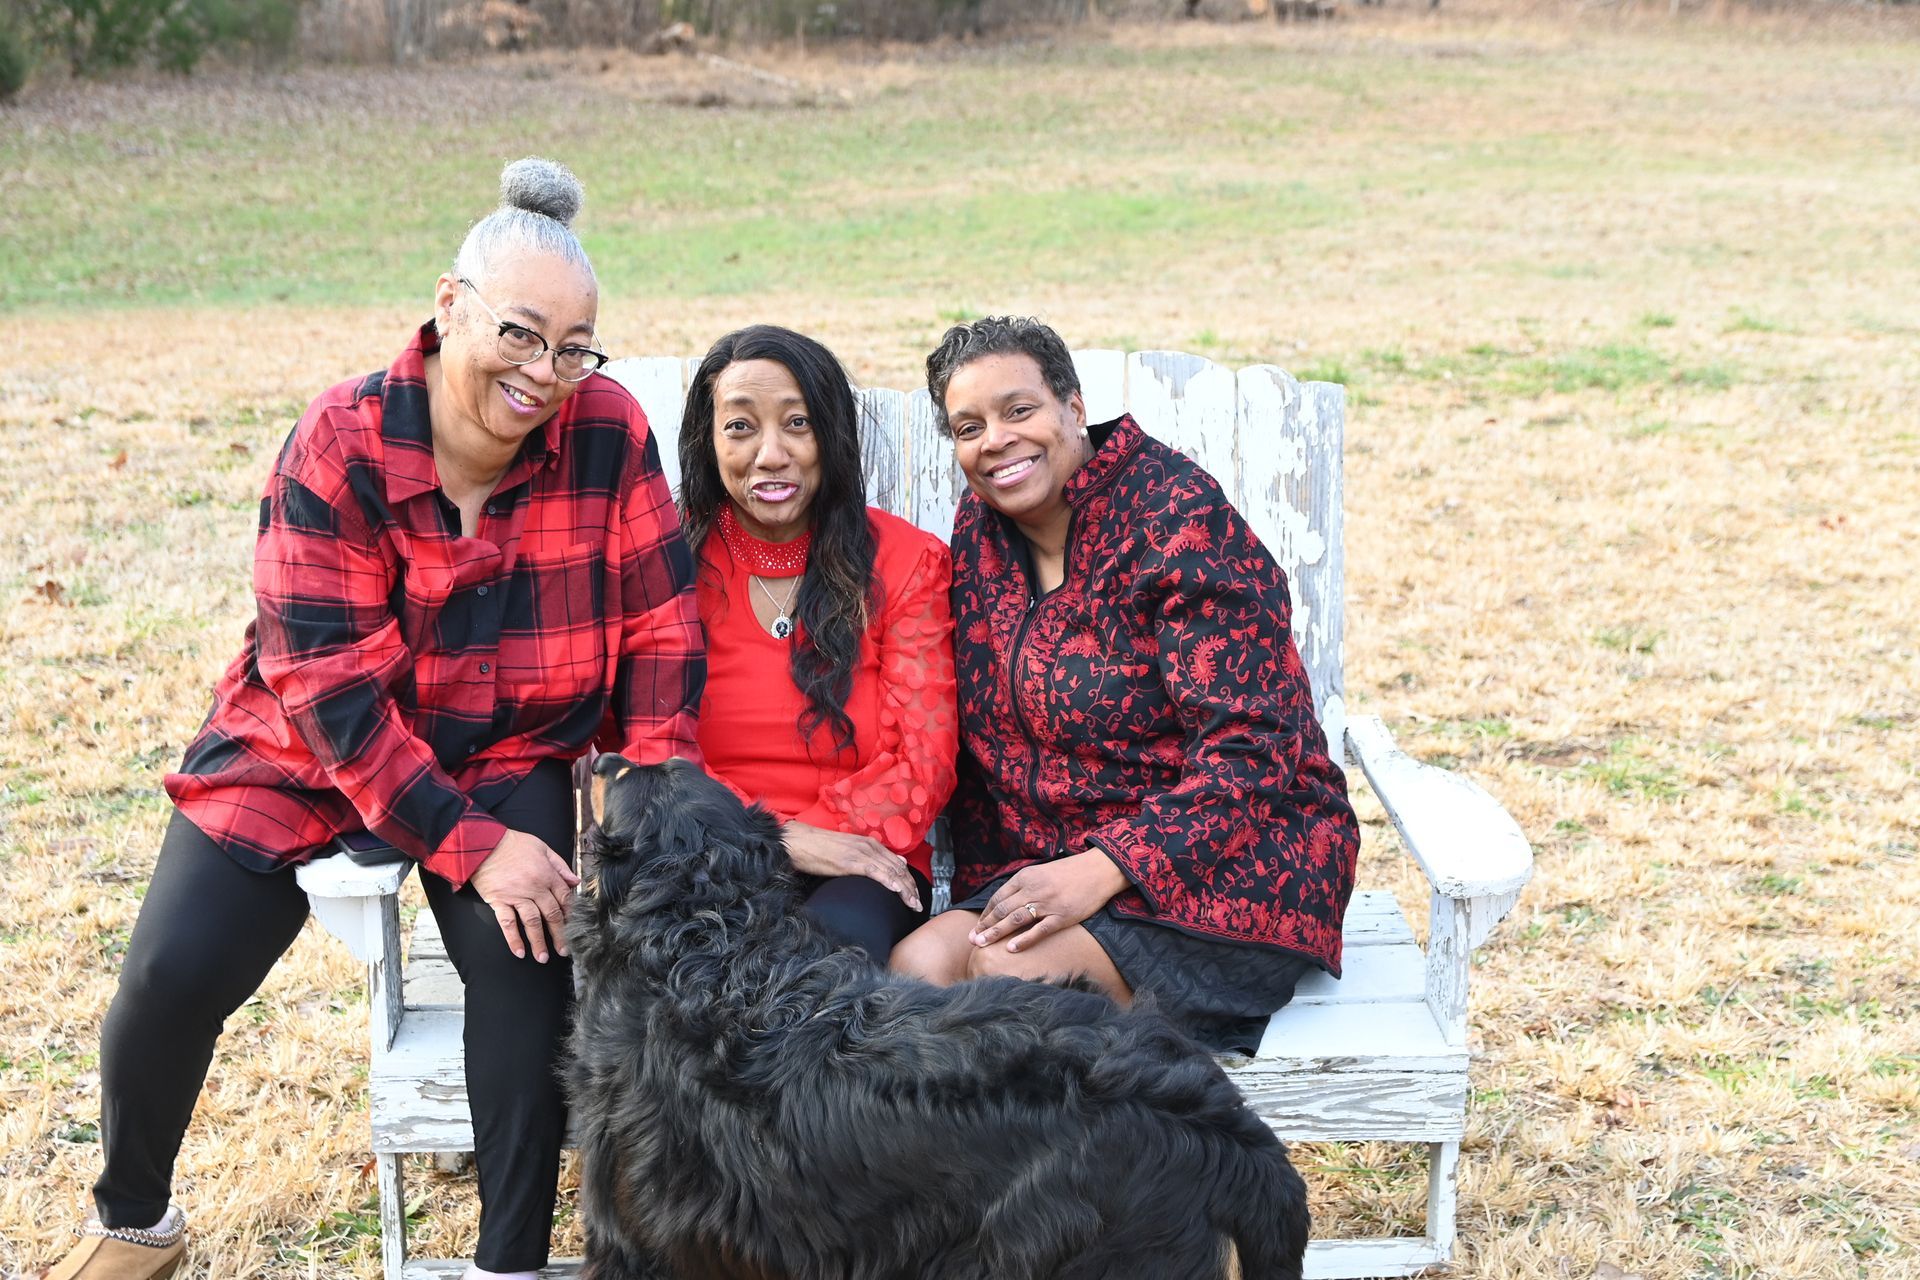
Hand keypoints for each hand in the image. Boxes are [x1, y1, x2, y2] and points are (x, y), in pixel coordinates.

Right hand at [469, 828, 580, 962]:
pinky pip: (507, 923)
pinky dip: (513, 939)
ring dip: (538, 942)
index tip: (573, 927)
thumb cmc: (513, 843)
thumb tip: (574, 881)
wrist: (483, 843)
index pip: (564, 898)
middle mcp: (534, 888)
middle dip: (559, 934)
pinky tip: (519, 952)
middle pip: (551, 914)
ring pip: (532, 922)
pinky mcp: (499, 901)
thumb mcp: (542, 847)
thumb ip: (559, 865)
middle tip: (564, 951)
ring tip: (543, 958)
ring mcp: (516, 896)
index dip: (569, 914)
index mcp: (547, 875)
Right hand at [782, 821, 921, 910]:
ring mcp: (861, 853)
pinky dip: (888, 881)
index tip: (915, 897)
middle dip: (911, 889)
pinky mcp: (851, 862)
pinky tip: (896, 891)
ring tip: (913, 905)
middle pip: (898, 870)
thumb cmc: (820, 849)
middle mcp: (870, 847)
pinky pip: (875, 872)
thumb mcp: (849, 851)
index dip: (909, 881)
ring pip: (891, 872)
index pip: (898, 864)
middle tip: (918, 906)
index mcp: (870, 844)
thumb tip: (891, 863)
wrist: (800, 842)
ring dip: (905, 890)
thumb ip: (869, 857)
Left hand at [971, 849, 1128, 953]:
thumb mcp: (1042, 872)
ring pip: (1015, 920)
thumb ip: (1024, 885)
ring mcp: (1047, 903)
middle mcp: (1033, 889)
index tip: (977, 926)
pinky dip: (1024, 940)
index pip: (998, 897)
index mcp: (1026, 877)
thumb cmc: (1070, 872)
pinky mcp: (1062, 916)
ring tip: (982, 944)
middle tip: (972, 940)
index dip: (986, 913)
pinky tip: (1011, 949)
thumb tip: (1007, 902)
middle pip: (1002, 909)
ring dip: (996, 933)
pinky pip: (1039, 930)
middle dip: (985, 926)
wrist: (1098, 870)